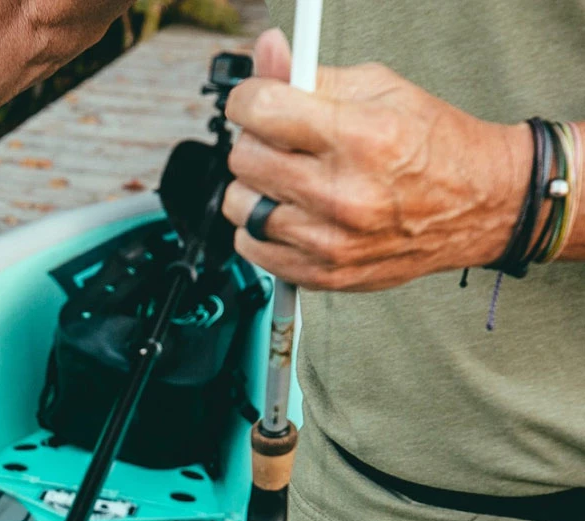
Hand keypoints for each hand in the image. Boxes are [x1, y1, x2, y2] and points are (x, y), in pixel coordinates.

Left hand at [222, 29, 530, 290]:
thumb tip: (266, 53)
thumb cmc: (432, 145)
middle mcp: (342, 193)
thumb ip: (312, 75)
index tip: (254, 101)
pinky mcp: (320, 273)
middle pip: (244, 159)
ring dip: (256, 187)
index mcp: (361, 137)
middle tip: (282, 141)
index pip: (261, 110)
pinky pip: (251, 247)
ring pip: (240, 205)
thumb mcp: (381, 89)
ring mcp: (329, 240)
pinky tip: (291, 211)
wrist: (476, 205)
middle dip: (256, 141)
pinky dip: (260, 227)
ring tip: (291, 178)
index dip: (249, 99)